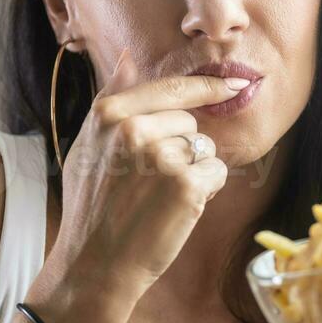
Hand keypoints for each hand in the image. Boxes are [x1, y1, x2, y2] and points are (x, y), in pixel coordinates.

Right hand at [29, 48, 245, 322]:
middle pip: (190, 122)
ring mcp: (162, 157)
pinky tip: (176, 208)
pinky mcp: (186, 185)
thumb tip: (127, 57)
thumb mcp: (87, 145)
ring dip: (194, 171)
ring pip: (205, 148)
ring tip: (160, 196)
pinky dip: (206, 191)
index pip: (172, 87)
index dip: (207, 86)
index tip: (233, 83)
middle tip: (152, 181)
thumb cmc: (91, 206)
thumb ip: (111, 98)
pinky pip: (217, 173)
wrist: (94, 265)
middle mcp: (135, 130)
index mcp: (110, 115)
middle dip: (182, 147)